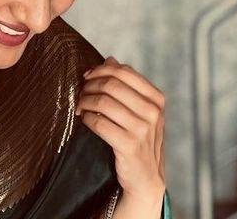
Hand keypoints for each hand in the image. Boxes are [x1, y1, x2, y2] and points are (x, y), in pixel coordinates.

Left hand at [77, 56, 166, 208]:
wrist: (145, 177)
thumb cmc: (138, 139)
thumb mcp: (139, 110)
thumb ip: (126, 85)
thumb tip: (110, 59)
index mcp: (156, 99)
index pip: (123, 72)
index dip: (100, 70)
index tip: (87, 77)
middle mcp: (153, 112)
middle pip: (111, 84)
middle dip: (90, 85)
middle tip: (80, 93)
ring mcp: (143, 129)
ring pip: (103, 102)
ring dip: (85, 101)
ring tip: (80, 106)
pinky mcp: (129, 145)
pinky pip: (99, 123)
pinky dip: (87, 118)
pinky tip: (84, 120)